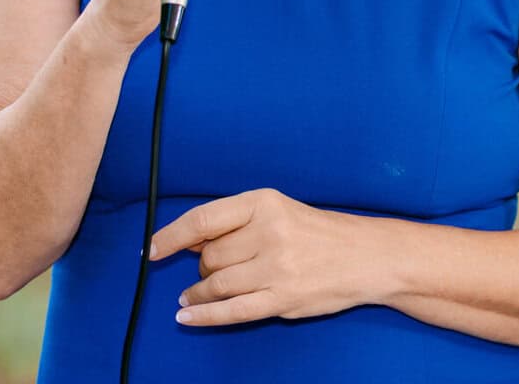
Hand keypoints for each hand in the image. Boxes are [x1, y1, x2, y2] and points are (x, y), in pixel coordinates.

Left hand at [151, 188, 379, 325]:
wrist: (366, 256)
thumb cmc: (317, 232)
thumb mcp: (277, 211)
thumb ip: (235, 223)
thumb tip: (186, 239)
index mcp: (264, 202)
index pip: (203, 219)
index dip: (171, 236)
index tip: (152, 249)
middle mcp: (268, 233)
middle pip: (209, 256)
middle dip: (203, 266)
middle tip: (211, 270)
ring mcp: (276, 268)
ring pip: (217, 284)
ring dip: (198, 292)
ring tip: (191, 297)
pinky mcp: (282, 298)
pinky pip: (232, 312)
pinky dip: (204, 316)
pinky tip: (187, 316)